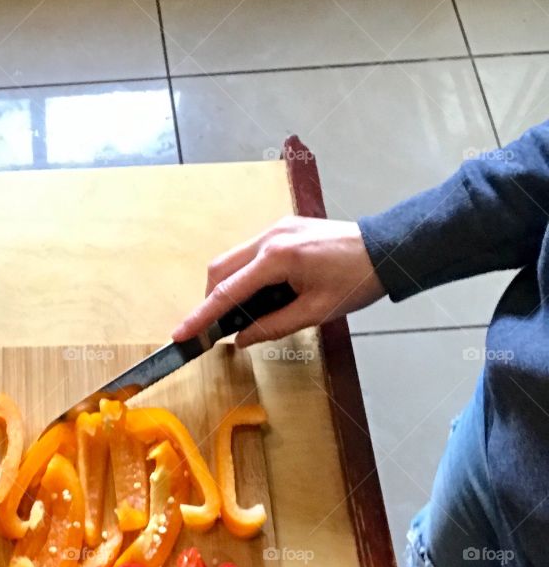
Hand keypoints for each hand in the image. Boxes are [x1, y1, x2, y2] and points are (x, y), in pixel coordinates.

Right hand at [172, 216, 385, 347]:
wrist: (386, 249)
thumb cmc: (356, 282)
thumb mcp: (316, 312)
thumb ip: (273, 326)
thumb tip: (241, 338)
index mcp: (277, 258)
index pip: (227, 291)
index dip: (201, 316)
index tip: (180, 333)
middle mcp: (269, 237)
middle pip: (220, 269)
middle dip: (211, 300)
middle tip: (216, 328)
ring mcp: (275, 228)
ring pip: (232, 259)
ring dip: (228, 287)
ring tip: (245, 314)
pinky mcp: (282, 228)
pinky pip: (250, 253)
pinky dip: (245, 275)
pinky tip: (261, 294)